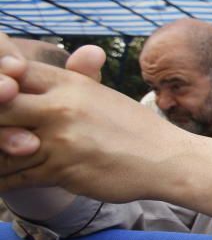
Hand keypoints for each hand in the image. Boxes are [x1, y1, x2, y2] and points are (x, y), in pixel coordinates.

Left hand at [0, 54, 191, 202]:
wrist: (166, 159)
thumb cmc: (132, 128)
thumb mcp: (100, 94)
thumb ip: (72, 78)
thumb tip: (58, 60)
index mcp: (69, 83)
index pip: (11, 71)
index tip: (2, 99)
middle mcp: (61, 107)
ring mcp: (60, 139)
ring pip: (0, 144)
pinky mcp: (60, 170)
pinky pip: (13, 176)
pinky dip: (3, 180)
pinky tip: (3, 179)